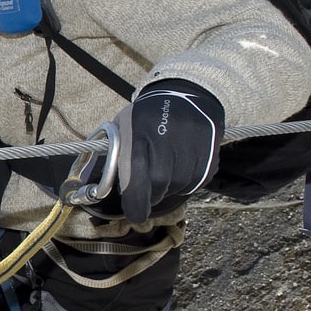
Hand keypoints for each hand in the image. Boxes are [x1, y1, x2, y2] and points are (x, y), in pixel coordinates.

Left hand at [112, 79, 223, 220]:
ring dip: (168, 185)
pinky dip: (184, 180)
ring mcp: (193, 153)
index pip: (136, 183)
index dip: (135, 204)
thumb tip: (100, 191)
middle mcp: (169, 147)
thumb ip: (115, 158)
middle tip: (147, 184)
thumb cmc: (146, 118)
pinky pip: (194, 184)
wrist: (188, 97)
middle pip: (158, 188)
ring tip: (165, 164)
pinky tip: (180, 162)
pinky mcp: (210, 160)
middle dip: (150, 193)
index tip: (135, 214)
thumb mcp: (124, 128)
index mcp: (141, 137)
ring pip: (177, 188)